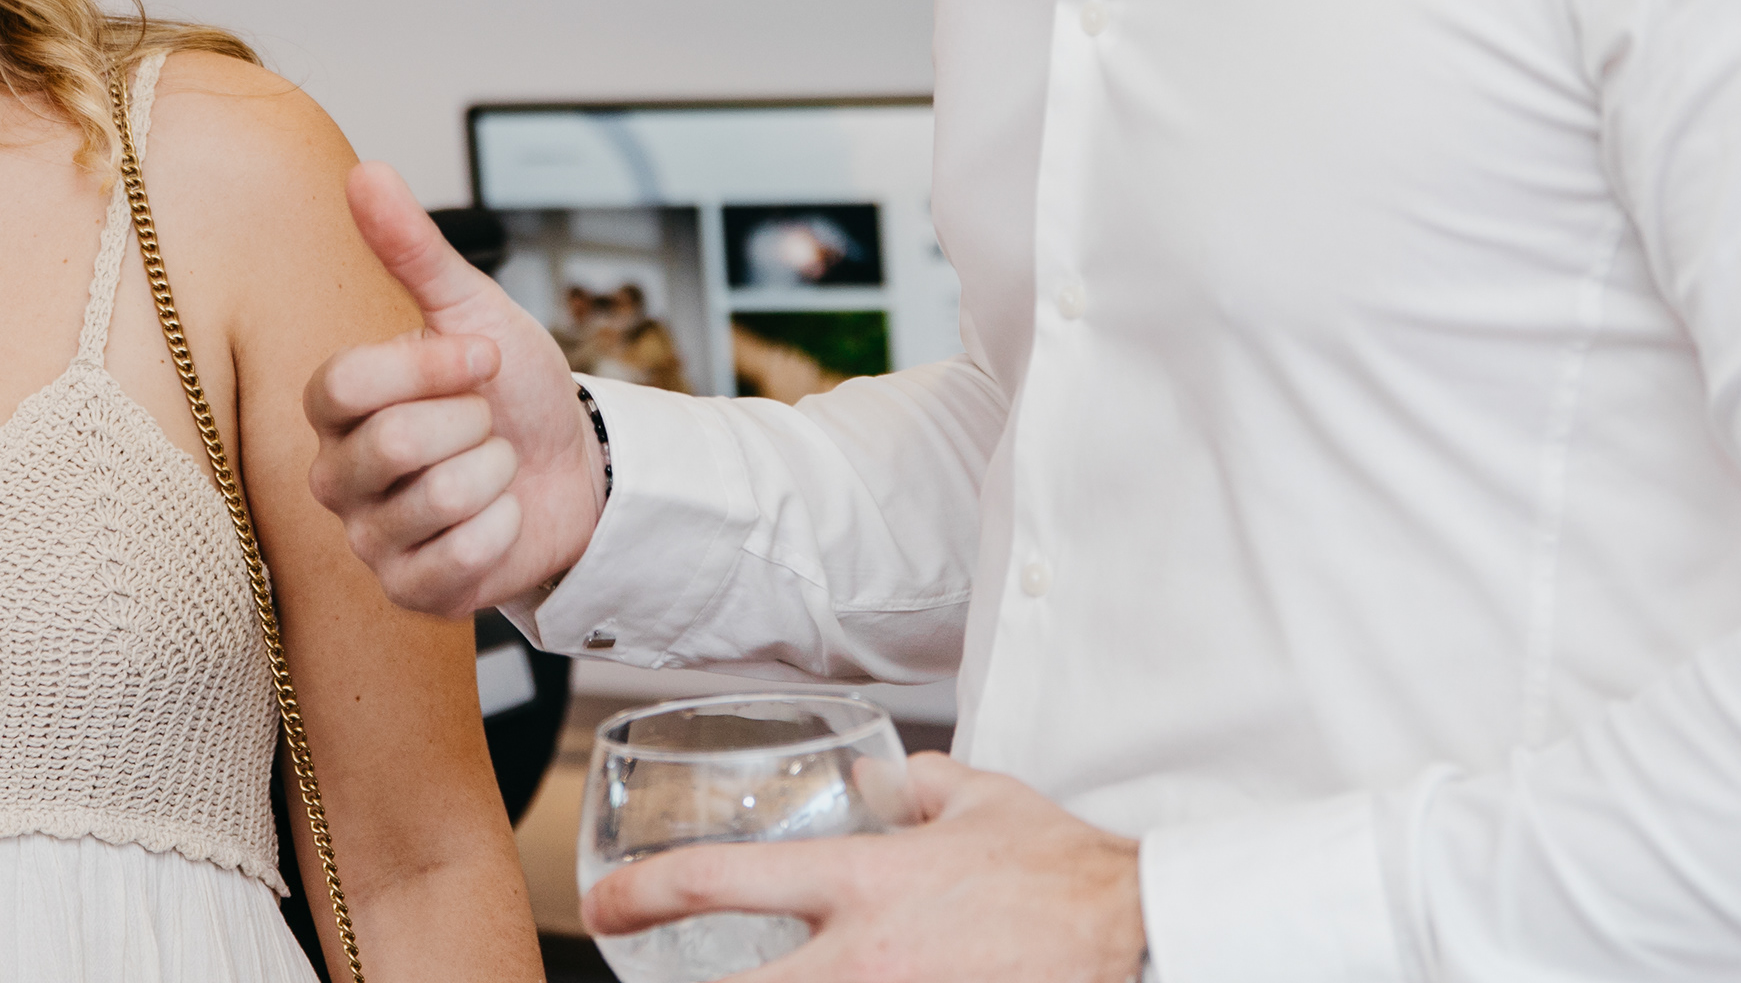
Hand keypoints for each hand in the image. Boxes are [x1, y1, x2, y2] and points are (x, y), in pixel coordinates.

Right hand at [303, 162, 607, 616]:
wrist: (576, 467)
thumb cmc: (514, 390)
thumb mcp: (474, 310)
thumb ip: (413, 248)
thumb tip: (366, 170)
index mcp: (336, 405)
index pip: (347, 382)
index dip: (430, 366)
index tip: (484, 357)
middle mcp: (337, 473)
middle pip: (391, 443)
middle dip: (473, 422)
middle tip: (488, 423)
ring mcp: (369, 539)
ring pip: (434, 500)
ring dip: (495, 474)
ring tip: (496, 468)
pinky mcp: (410, 591)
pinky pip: (457, 561)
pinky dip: (503, 528)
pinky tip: (502, 516)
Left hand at [584, 755, 1144, 982]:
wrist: (1137, 937)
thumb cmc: (1062, 873)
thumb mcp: (983, 800)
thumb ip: (921, 784)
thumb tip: (882, 778)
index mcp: (860, 883)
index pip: (716, 881)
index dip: (641, 897)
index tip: (603, 907)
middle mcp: (860, 958)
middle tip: (632, 980)